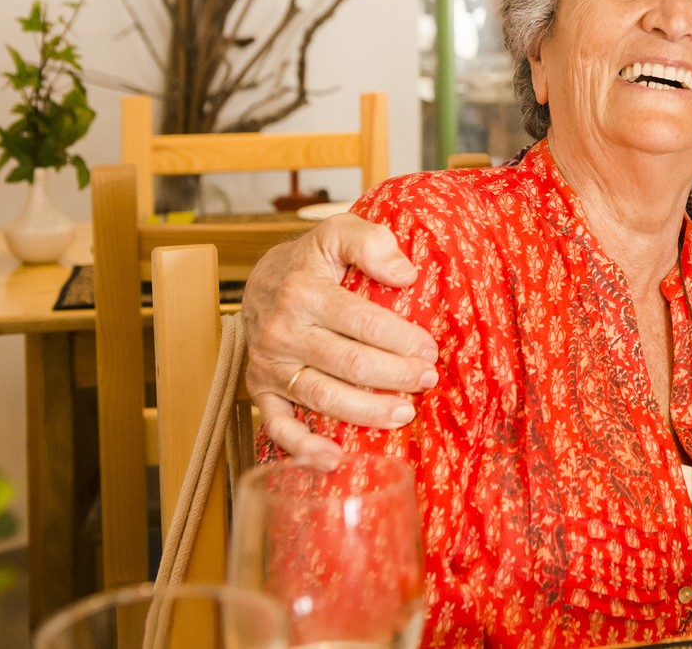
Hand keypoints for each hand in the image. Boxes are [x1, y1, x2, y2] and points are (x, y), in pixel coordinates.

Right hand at [243, 213, 436, 468]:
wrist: (261, 280)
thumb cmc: (312, 259)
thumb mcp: (339, 231)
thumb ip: (372, 242)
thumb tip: (406, 273)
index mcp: (305, 292)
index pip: (363, 322)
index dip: (401, 339)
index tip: (430, 349)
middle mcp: (284, 331)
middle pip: (348, 363)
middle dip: (394, 375)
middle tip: (427, 380)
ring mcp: (270, 365)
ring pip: (323, 396)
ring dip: (366, 411)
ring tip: (404, 414)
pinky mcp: (261, 391)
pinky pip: (278, 426)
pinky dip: (303, 448)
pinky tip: (334, 459)